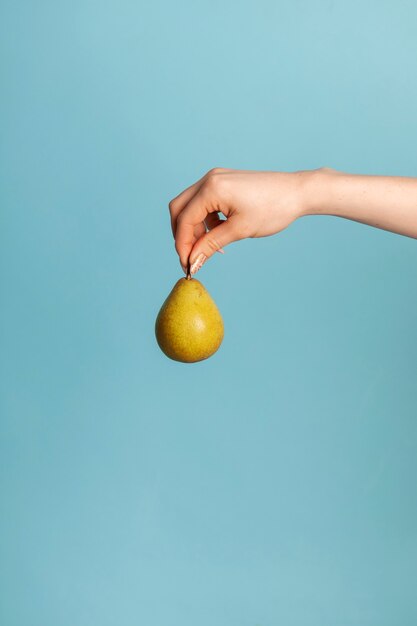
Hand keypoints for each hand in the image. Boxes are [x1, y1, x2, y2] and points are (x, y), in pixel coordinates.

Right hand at [168, 168, 309, 274]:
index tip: (187, 265)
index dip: (182, 245)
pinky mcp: (222, 183)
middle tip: (191, 258)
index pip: (184, 220)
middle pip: (179, 210)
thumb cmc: (273, 209)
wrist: (297, 192)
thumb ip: (210, 245)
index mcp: (212, 188)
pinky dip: (205, 221)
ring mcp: (215, 179)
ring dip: (194, 230)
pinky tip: (218, 235)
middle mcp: (209, 179)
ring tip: (209, 249)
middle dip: (182, 236)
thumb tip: (192, 261)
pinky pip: (203, 204)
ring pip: (190, 207)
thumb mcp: (239, 230)